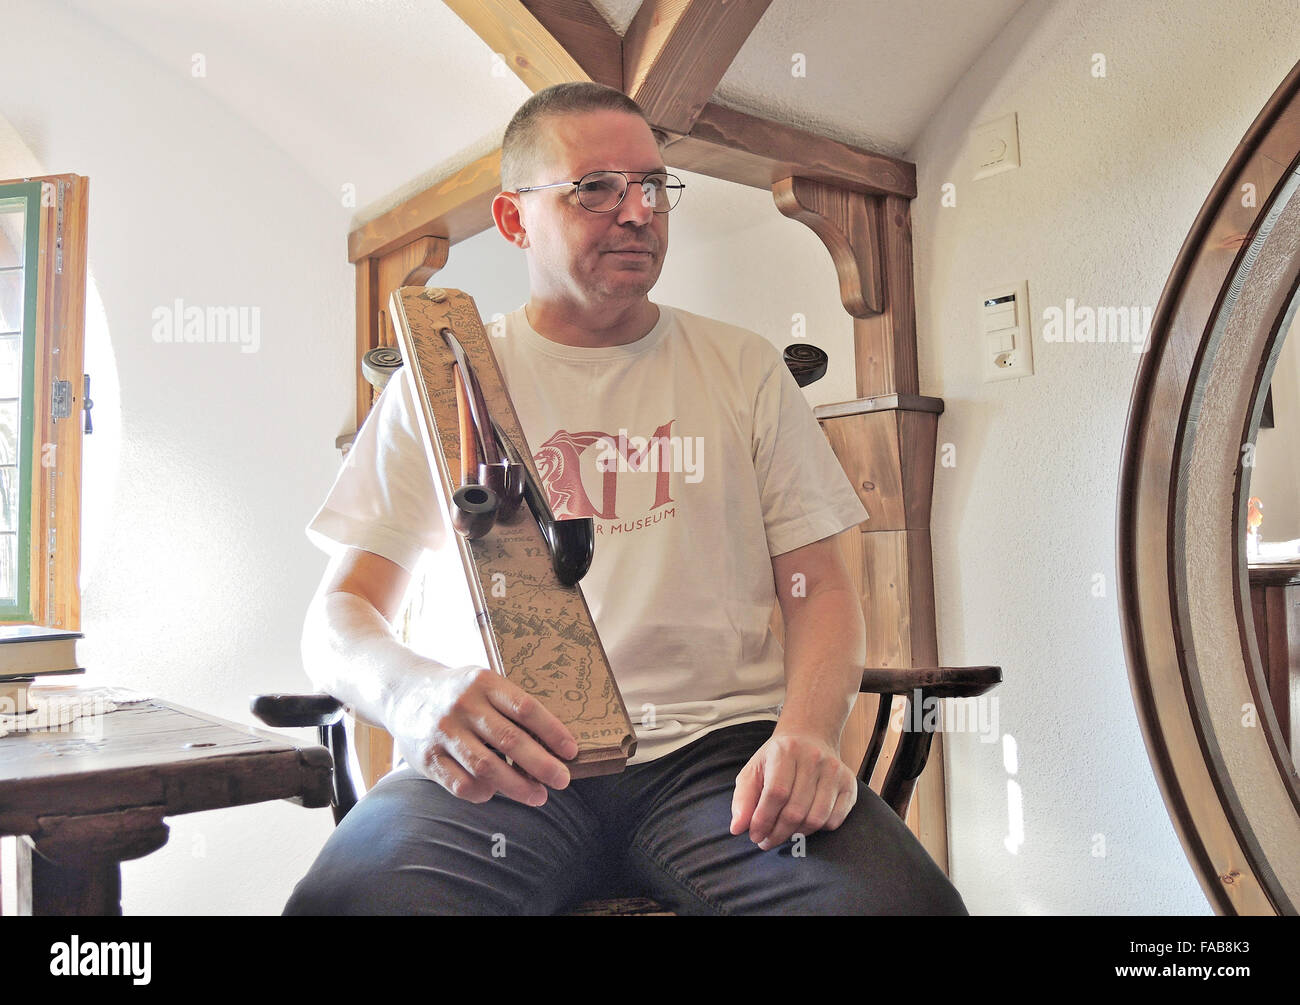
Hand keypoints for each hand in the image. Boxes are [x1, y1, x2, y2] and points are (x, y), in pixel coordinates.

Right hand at [388, 663, 578, 806]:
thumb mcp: (483, 685)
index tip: (571, 752)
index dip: (552, 732)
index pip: (525, 708)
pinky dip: (483, 793)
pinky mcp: (427, 756)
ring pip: (487, 767)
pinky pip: (461, 784)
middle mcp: (463, 705)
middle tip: (562, 780)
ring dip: (517, 786)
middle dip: (541, 765)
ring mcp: (444, 732)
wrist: (402, 692)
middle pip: (510, 740)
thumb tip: (551, 745)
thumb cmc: (457, 692)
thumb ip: (509, 708)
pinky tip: (495, 792)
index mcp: (484, 682)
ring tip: (538, 795)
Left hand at [730, 727, 856, 849]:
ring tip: (783, 834)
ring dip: (796, 835)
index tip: (754, 836)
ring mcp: (834, 771)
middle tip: (766, 841)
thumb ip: (743, 798)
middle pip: (795, 810)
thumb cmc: (777, 760)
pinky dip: (817, 830)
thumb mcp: (753, 771)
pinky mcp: (849, 784)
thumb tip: (737, 828)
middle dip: (777, 833)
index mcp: (786, 751)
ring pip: (816, 819)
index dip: (763, 820)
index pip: (775, 794)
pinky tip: (803, 824)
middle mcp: (814, 758)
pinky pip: (834, 820)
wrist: (809, 738)